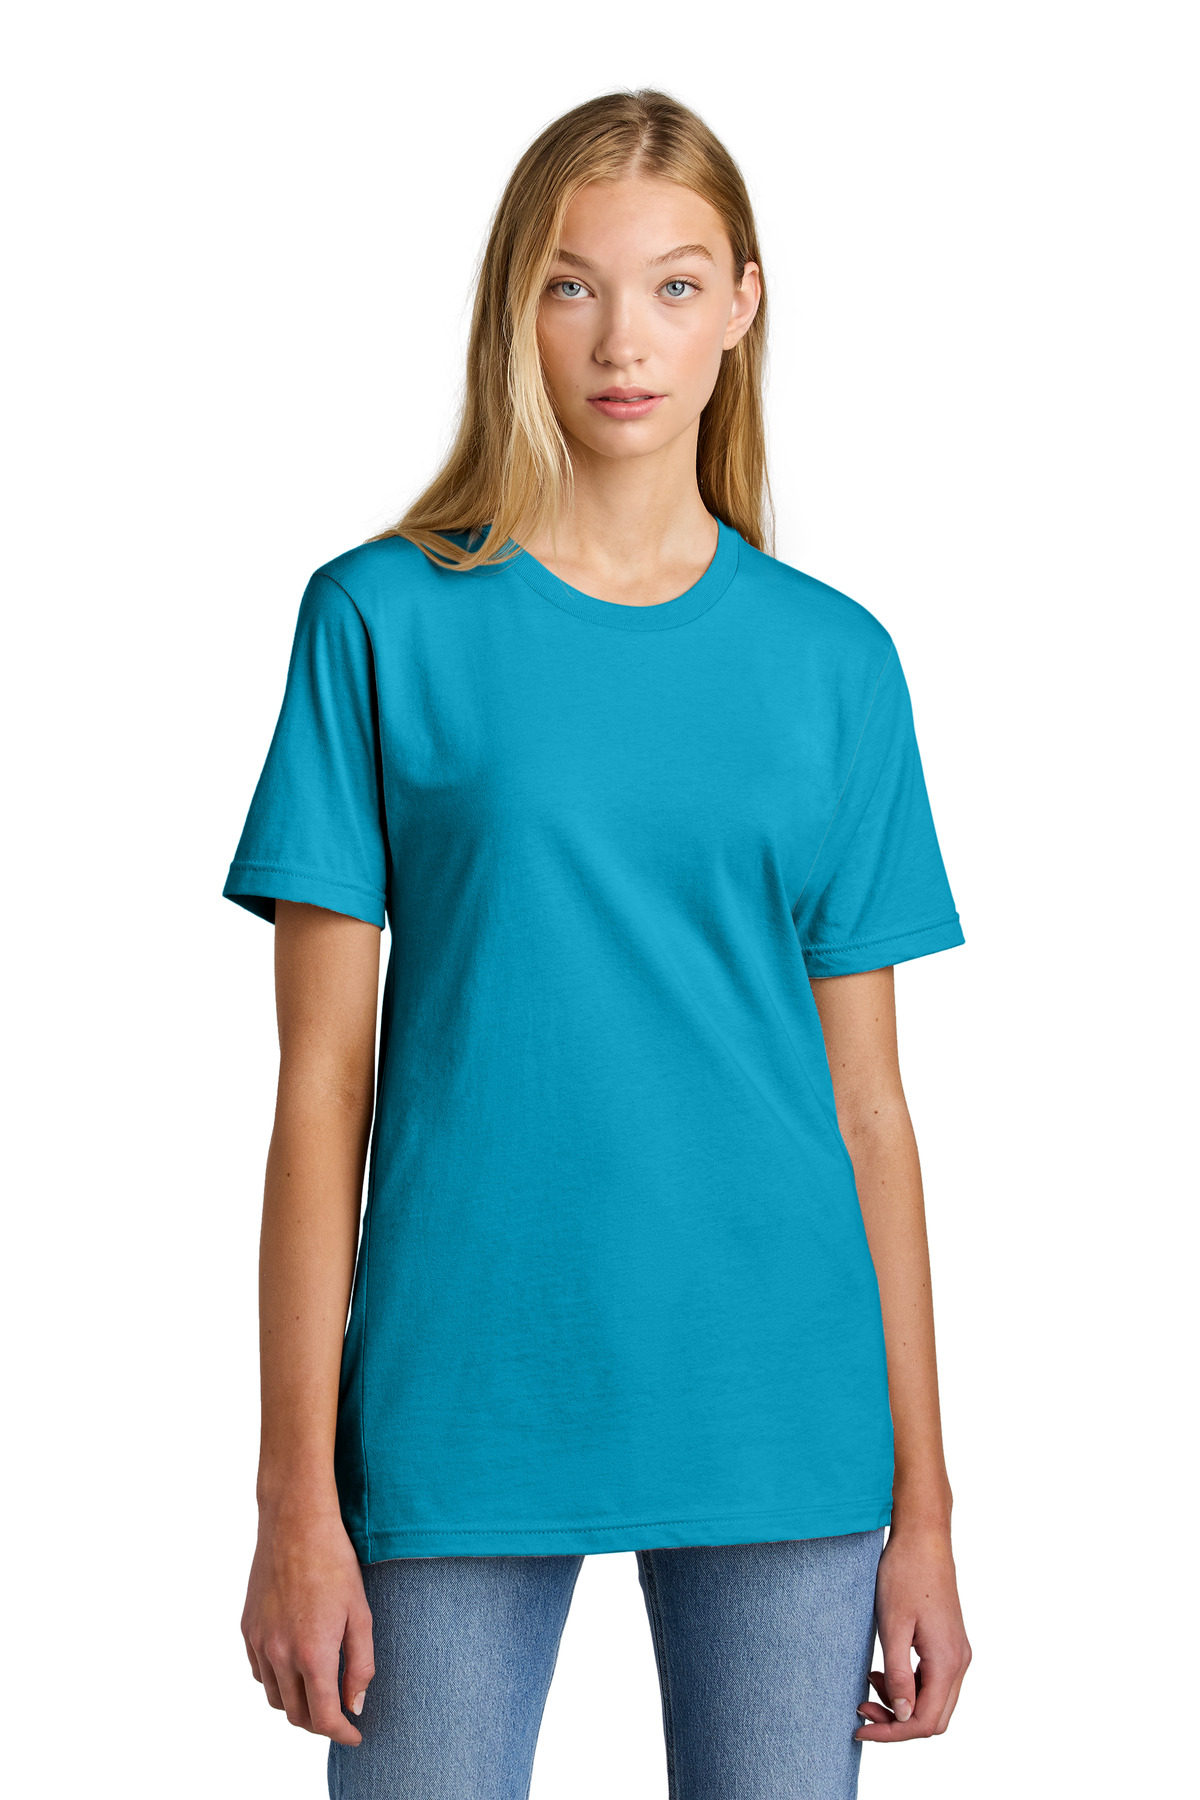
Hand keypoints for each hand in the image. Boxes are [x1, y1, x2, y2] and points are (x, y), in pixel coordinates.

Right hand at [241, 1504, 374, 1745]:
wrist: (295, 1524)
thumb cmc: (335, 1563)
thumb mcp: (361, 1614)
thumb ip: (361, 1665)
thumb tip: (355, 1705)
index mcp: (313, 1654)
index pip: (324, 1717)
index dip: (342, 1733)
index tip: (355, 1735)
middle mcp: (280, 1655)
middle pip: (296, 1714)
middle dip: (320, 1723)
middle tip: (340, 1714)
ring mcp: (259, 1642)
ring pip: (275, 1698)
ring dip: (297, 1705)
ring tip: (318, 1693)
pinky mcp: (247, 1628)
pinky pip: (260, 1672)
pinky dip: (277, 1681)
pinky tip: (294, 1666)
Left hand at [855, 1522, 970, 1741]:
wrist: (923, 1538)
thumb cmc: (905, 1574)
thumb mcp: (894, 1625)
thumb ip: (899, 1674)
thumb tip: (903, 1715)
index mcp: (947, 1661)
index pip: (924, 1721)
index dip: (892, 1732)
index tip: (861, 1728)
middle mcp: (960, 1662)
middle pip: (934, 1718)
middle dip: (897, 1722)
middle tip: (862, 1709)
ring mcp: (957, 1652)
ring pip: (934, 1701)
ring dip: (902, 1704)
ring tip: (869, 1684)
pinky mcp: (950, 1642)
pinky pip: (933, 1680)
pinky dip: (909, 1685)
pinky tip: (884, 1670)